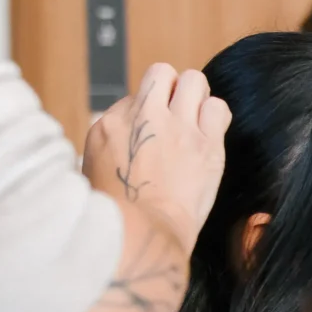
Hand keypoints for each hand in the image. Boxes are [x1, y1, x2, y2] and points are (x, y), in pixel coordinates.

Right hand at [83, 65, 230, 251]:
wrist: (145, 237)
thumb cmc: (118, 217)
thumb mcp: (92, 175)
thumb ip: (110, 148)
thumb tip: (124, 138)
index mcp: (109, 127)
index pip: (135, 97)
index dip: (146, 113)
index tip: (151, 135)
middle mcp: (143, 118)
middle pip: (162, 73)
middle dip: (171, 89)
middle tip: (176, 116)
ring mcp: (178, 128)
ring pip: (194, 80)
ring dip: (196, 98)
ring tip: (194, 122)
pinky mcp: (208, 145)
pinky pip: (219, 108)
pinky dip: (215, 117)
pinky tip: (209, 135)